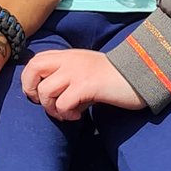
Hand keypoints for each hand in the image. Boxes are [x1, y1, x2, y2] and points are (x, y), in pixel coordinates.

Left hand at [21, 49, 146, 120]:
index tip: (39, 95)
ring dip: (52, 108)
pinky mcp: (87, 86)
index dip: (29, 79)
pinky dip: (66, 114)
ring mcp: (77, 72)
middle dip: (31, 90)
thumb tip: (47, 94)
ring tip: (67, 113)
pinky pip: (63, 103)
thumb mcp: (86, 69)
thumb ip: (67, 75)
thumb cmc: (113, 77)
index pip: (35, 60)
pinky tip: (78, 115)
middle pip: (33, 69)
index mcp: (68, 55)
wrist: (141, 74)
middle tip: (46, 104)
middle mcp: (69, 60)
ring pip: (45, 91)